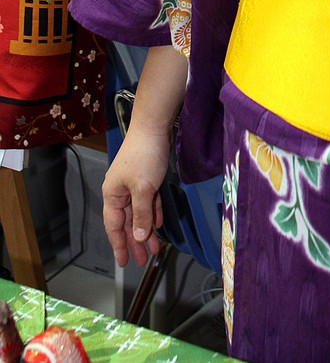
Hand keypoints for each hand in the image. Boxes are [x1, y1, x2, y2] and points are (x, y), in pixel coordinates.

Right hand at [102, 122, 171, 266]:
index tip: (124, 261)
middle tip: (142, 260)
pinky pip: (148, 201)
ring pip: (139, 213)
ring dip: (147, 230)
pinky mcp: (146, 177)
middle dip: (135, 241)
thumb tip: (139, 237)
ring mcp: (133, 184)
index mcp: (112, 194)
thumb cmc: (144, 155)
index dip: (119, 244)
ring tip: (154, 248)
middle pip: (127, 222)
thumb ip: (141, 214)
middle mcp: (120, 191)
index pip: (114, 226)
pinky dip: (153, 212)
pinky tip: (158, 225)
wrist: (153, 126)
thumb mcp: (143, 188)